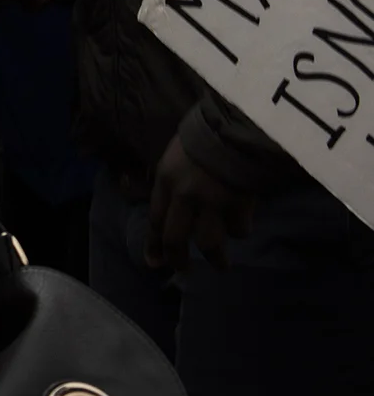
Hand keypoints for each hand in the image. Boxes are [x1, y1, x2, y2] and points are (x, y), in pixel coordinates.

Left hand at [146, 135, 254, 268]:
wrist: (238, 124)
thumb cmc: (207, 132)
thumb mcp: (178, 152)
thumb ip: (175, 180)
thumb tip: (176, 204)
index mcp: (165, 180)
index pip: (155, 219)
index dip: (154, 244)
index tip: (154, 262)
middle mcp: (183, 195)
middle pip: (176, 238)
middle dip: (178, 260)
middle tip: (184, 271)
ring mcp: (211, 202)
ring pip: (208, 243)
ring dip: (215, 258)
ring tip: (221, 266)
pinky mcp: (239, 204)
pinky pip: (238, 229)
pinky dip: (239, 230)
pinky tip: (241, 228)